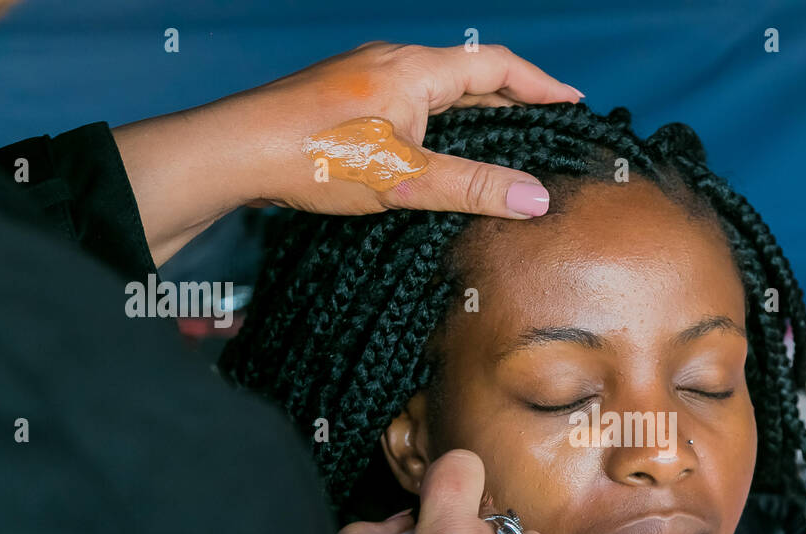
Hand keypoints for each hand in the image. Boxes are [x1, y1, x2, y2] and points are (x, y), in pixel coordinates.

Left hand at [113, 42, 582, 263]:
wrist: (232, 152)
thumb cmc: (312, 155)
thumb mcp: (403, 177)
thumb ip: (472, 187)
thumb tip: (537, 198)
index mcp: (415, 69)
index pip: (495, 66)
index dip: (539, 84)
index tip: (573, 103)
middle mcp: (392, 62)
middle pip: (469, 76)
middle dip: (513, 101)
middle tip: (548, 127)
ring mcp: (364, 78)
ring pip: (437, 91)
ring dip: (475, 115)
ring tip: (505, 145)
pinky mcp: (343, 100)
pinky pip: (409, 104)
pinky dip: (439, 126)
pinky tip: (438, 155)